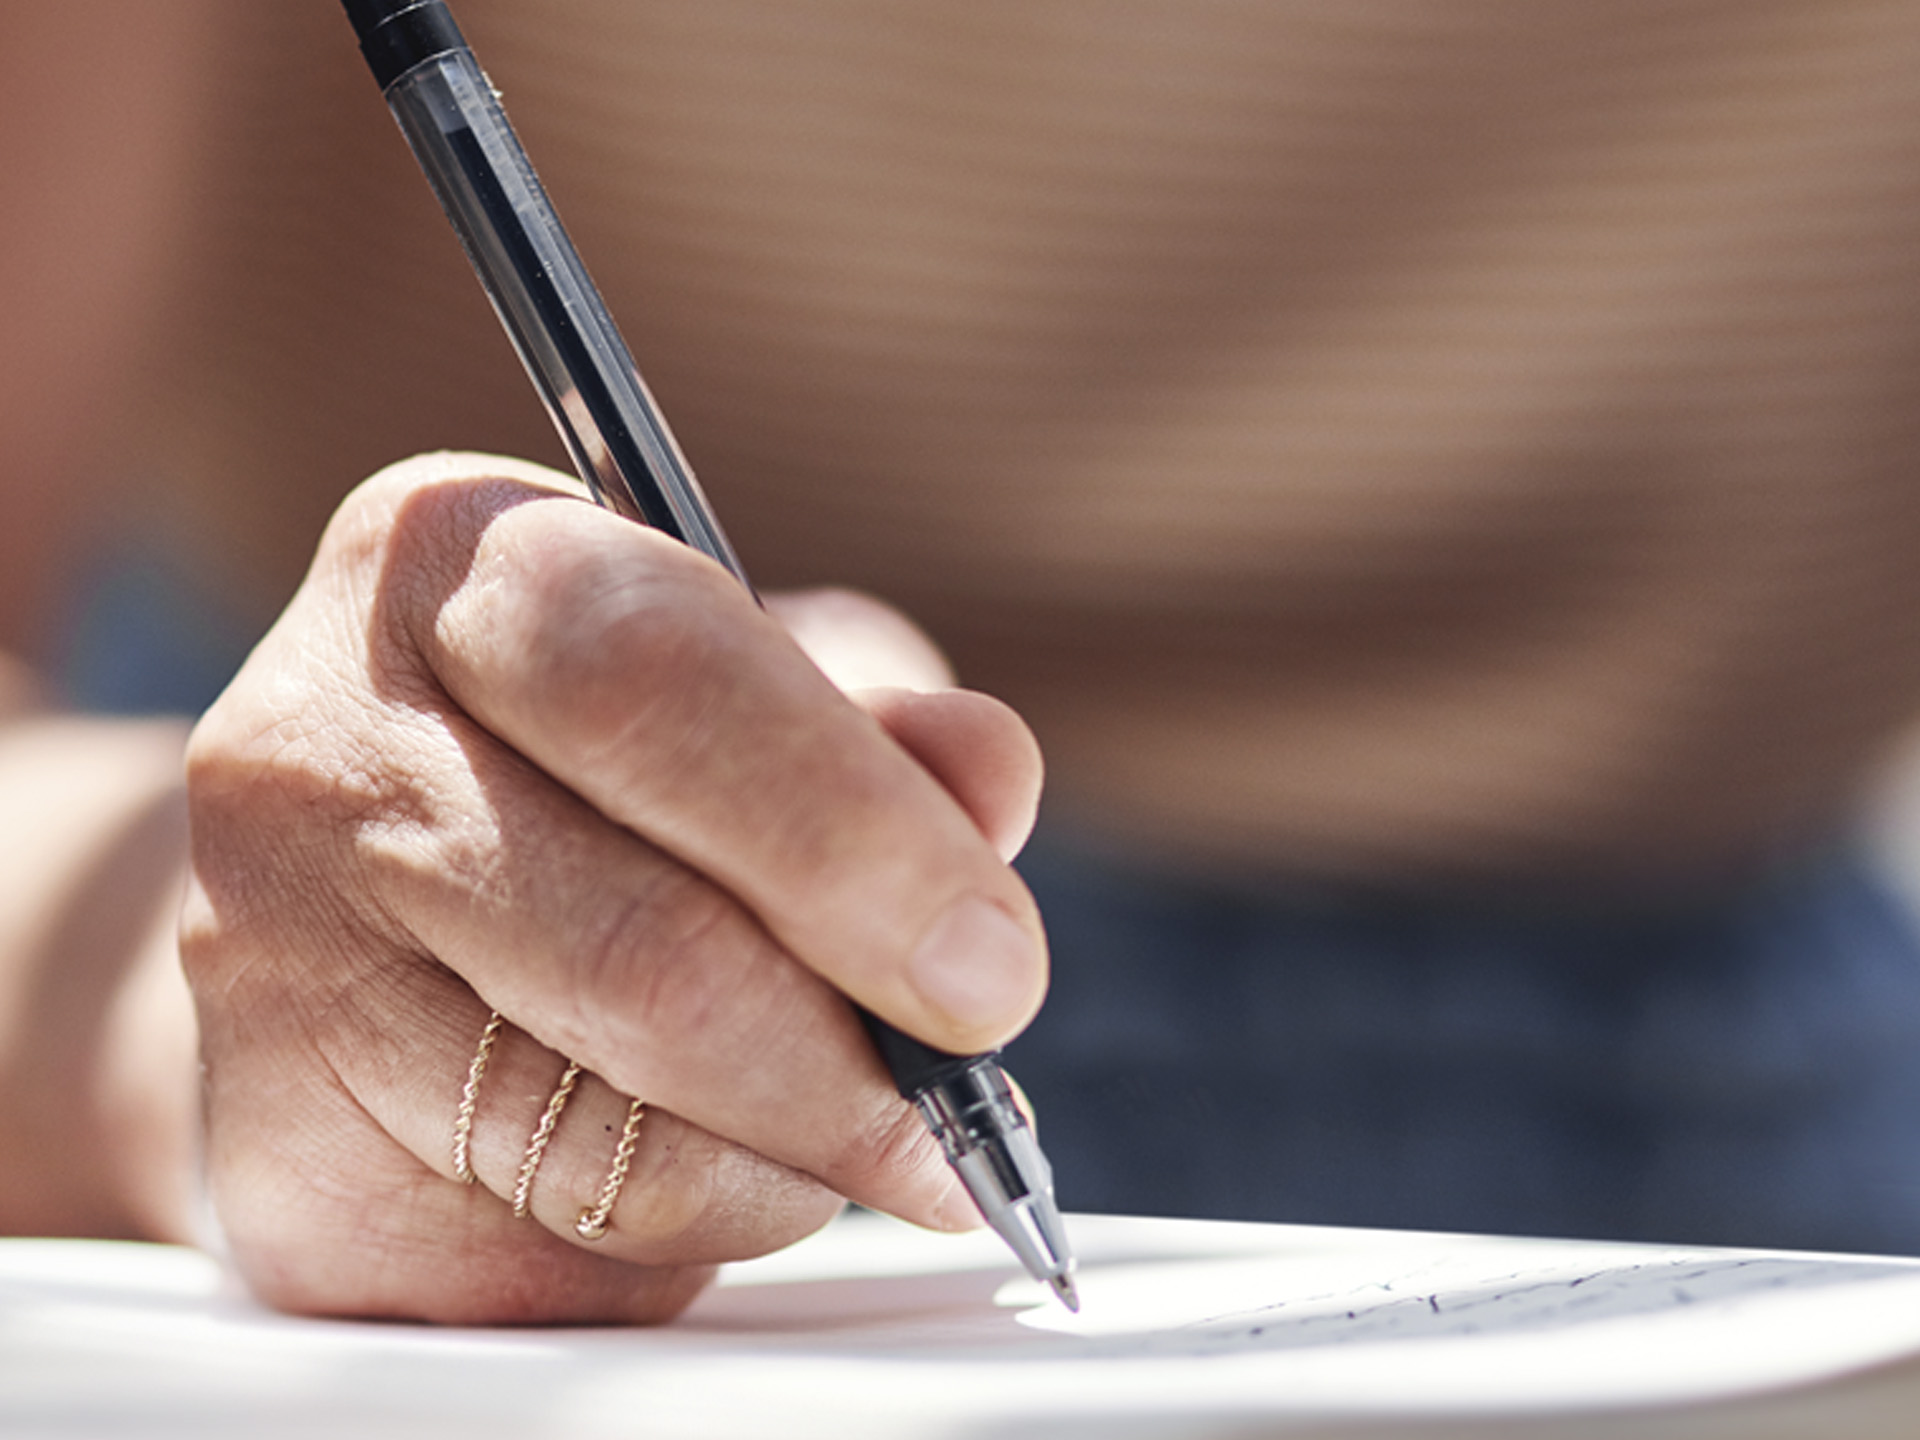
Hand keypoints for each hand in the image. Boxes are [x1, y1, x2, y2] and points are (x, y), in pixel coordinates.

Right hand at [182, 453, 1046, 1323]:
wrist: (352, 920)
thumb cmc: (593, 776)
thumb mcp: (753, 683)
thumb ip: (879, 726)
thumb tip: (987, 778)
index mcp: (455, 560)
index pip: (657, 680)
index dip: (856, 838)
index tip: (991, 967)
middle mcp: (320, 748)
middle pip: (644, 952)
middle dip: (853, 1064)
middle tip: (960, 1114)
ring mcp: (264, 968)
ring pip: (614, 1140)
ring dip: (788, 1163)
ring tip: (824, 1117)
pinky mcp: (286, 1164)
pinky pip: (562, 1255)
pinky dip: (689, 1232)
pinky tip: (686, 1156)